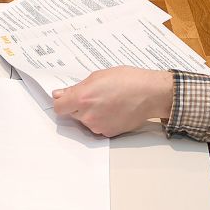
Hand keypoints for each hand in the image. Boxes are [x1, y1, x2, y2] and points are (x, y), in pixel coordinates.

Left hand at [52, 67, 173, 136]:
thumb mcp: (98, 76)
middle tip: (94, 95)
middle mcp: (87, 115)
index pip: (58, 107)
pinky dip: (101, 120)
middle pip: (71, 114)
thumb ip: (77, 87)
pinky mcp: (108, 133)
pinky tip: (113, 110)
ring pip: (84, 121)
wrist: (150, 94)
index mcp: (82, 98)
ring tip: (107, 101)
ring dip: (90, 113)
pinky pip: (97, 127)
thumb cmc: (128, 80)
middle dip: (77, 106)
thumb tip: (61, 94)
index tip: (66, 97)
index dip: (61, 101)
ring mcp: (97, 126)